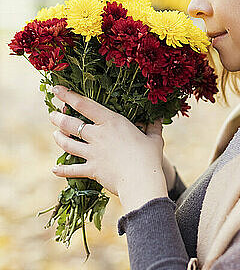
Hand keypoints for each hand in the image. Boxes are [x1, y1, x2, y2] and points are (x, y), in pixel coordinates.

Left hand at [48, 85, 167, 210]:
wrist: (141, 180)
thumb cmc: (150, 157)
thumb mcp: (154, 138)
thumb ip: (153, 126)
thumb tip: (158, 117)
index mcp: (112, 122)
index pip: (85, 105)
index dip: (68, 96)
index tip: (56, 89)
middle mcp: (98, 135)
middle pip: (71, 124)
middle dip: (58, 118)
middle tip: (52, 115)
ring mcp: (92, 153)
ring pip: (68, 144)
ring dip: (59, 138)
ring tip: (54, 134)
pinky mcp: (91, 170)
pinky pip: (73, 169)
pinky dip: (63, 170)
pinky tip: (55, 170)